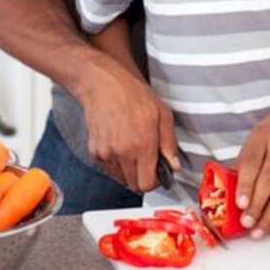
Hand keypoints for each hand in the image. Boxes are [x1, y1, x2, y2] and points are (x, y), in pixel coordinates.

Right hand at [76, 48, 178, 192]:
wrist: (103, 85)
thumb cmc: (132, 95)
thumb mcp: (162, 113)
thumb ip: (169, 142)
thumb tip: (174, 165)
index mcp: (142, 145)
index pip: (148, 184)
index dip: (156, 181)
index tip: (159, 172)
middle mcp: (123, 153)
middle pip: (134, 185)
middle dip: (144, 177)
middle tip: (149, 160)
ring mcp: (106, 154)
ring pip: (122, 178)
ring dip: (130, 171)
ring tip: (134, 149)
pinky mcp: (95, 152)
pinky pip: (110, 168)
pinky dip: (117, 163)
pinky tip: (121, 144)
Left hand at [234, 100, 269, 237]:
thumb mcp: (260, 133)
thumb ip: (246, 157)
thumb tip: (227, 184)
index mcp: (263, 136)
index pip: (251, 162)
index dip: (245, 184)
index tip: (239, 203)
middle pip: (268, 180)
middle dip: (257, 205)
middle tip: (246, 222)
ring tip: (258, 230)